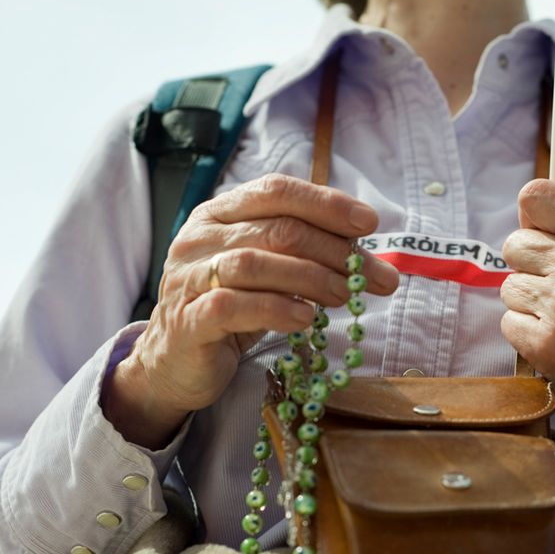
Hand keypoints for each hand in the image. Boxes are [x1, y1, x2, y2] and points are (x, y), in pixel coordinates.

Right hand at [102, 174, 398, 448]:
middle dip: (336, 251)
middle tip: (378, 277)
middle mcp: (200, 237)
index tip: (370, 224)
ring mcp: (189, 277)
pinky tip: (306, 319)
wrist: (176, 362)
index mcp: (221, 213)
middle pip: (278, 230)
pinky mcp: (187, 319)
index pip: (277, 191)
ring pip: (256, 263)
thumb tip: (370, 260)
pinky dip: (276, 309)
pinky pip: (232, 306)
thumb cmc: (232, 311)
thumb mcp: (269, 274)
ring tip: (346, 297)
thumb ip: (305, 255)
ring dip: (312, 279)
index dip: (327, 204)